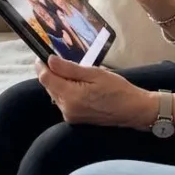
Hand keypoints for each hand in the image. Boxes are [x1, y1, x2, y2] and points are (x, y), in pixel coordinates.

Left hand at [37, 56, 156, 128]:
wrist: (133, 110)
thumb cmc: (118, 89)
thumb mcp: (95, 73)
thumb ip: (70, 68)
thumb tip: (50, 60)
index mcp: (71, 96)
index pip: (46, 79)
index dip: (41, 65)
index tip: (42, 55)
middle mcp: (66, 109)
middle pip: (49, 87)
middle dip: (50, 72)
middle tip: (56, 59)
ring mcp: (70, 116)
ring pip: (55, 94)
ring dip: (57, 82)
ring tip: (69, 71)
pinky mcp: (74, 119)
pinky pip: (63, 101)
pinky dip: (64, 91)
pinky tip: (75, 84)